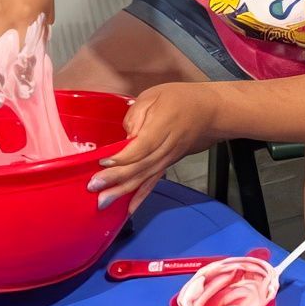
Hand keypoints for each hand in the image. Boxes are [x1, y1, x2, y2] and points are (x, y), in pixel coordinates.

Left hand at [90, 82, 218, 211]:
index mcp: (162, 126)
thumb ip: (137, 114)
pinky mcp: (167, 165)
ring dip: (124, 191)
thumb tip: (126, 137)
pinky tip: (128, 209)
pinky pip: (153, 182)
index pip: (141, 146)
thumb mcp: (154, 96)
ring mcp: (168, 159)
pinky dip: (141, 196)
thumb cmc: (180, 99)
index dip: (122, 156)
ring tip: (103, 202)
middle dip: (116, 178)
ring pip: (145, 177)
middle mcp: (166, 147)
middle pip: (141, 166)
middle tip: (94, 187)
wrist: (211, 113)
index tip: (103, 161)